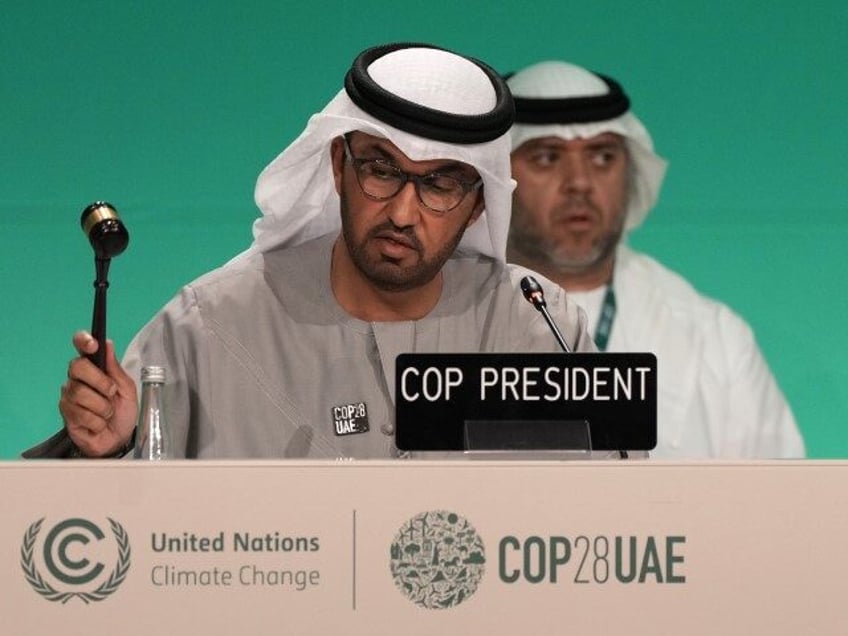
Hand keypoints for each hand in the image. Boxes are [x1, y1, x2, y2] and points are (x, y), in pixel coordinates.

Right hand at [59, 331, 137, 456]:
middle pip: (77, 366)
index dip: (84, 341)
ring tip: (107, 413)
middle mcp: (78, 378)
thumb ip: (116, 369)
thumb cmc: (123, 413)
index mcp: (94, 367)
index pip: (81, 346)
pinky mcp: (66, 413)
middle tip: (111, 392)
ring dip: (102, 406)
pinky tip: (99, 423)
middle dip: (100, 381)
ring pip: (81, 393)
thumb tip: (108, 345)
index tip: (93, 345)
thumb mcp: (127, 389)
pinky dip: (97, 420)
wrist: (119, 439)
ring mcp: (69, 395)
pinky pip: (81, 413)